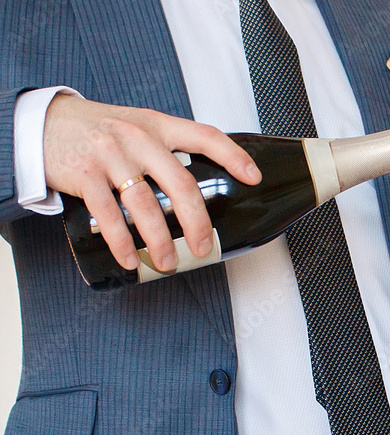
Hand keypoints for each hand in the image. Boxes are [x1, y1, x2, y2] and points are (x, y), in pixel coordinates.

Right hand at [42, 95, 261, 271]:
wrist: (42, 122)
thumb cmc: (99, 131)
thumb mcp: (137, 127)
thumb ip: (165, 150)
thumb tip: (198, 191)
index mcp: (158, 126)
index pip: (205, 136)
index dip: (233, 157)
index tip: (253, 178)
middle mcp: (138, 139)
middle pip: (180, 184)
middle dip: (196, 222)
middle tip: (203, 247)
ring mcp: (110, 156)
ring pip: (145, 205)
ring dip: (160, 241)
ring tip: (167, 263)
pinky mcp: (84, 175)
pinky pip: (108, 215)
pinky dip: (121, 242)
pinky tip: (130, 259)